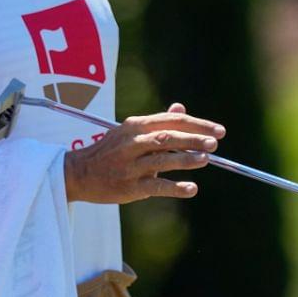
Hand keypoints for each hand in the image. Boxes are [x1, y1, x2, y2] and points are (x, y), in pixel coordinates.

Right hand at [63, 103, 224, 203]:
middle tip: (214, 143)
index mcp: (135, 126)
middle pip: (168, 137)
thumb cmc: (109, 151)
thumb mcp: (129, 131)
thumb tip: (180, 107)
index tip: (218, 131)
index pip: (171, 120)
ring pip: (163, 160)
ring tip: (206, 159)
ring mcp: (130, 165)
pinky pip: (156, 186)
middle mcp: (132, 143)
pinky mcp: (129, 186)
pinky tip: (192, 189)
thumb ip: (157, 122)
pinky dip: (175, 187)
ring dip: (186, 159)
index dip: (197, 124)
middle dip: (193, 139)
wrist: (78, 173)